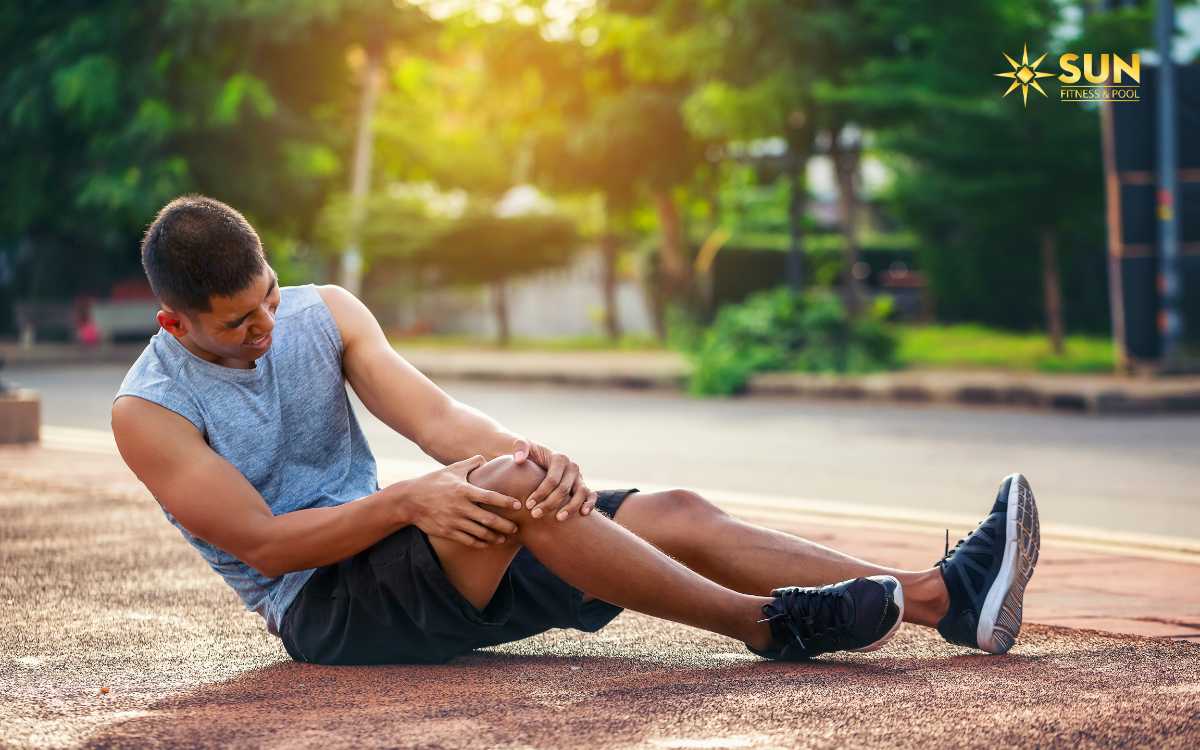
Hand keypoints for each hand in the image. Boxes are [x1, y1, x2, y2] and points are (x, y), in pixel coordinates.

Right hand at [403, 455, 521, 547]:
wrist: (409, 500)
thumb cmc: (433, 482)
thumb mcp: (451, 469)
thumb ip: (470, 463)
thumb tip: (485, 459)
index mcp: (463, 490)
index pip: (489, 497)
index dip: (505, 502)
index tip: (518, 505)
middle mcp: (460, 507)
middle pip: (488, 519)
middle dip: (505, 525)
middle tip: (516, 528)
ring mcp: (453, 521)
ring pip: (480, 533)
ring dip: (495, 537)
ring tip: (505, 538)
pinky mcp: (447, 532)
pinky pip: (468, 540)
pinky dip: (480, 543)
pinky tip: (488, 543)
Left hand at [513, 438, 597, 521]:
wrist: (539, 459)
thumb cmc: (530, 455)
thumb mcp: (523, 446)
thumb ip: (519, 447)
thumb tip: (519, 459)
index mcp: (559, 458)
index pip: (552, 479)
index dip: (540, 493)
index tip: (528, 504)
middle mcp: (572, 467)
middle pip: (564, 489)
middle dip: (549, 503)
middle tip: (535, 515)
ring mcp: (579, 477)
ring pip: (581, 493)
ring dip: (571, 507)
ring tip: (558, 518)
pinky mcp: (583, 486)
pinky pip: (590, 495)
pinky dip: (589, 504)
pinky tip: (583, 514)